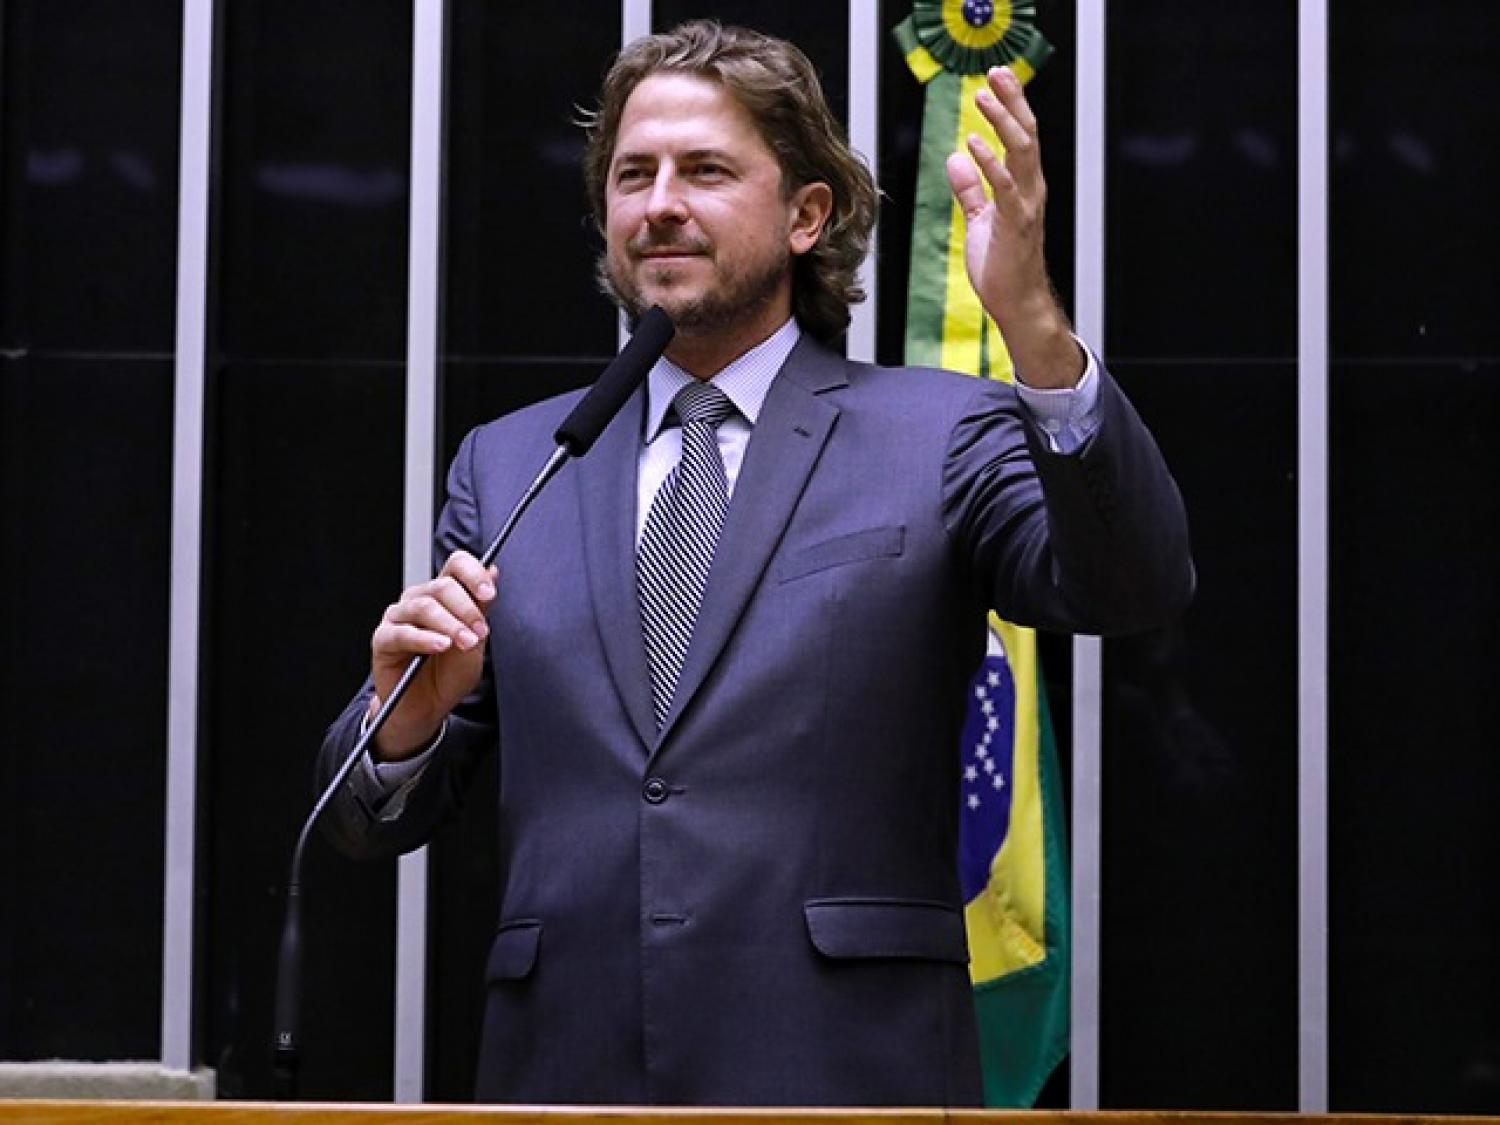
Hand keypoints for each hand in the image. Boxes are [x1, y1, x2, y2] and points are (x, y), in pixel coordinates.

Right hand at [368, 549, 496, 759]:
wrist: (429, 707)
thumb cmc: (449, 673)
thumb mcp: (475, 640)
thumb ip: (481, 608)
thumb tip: (493, 571)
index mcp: (443, 594)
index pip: (456, 565)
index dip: (473, 573)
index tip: (490, 592)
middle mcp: (418, 599)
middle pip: (442, 586)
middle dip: (466, 609)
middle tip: (480, 631)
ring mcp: (398, 618)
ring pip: (424, 607)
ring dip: (450, 625)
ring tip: (465, 643)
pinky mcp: (383, 639)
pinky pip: (402, 633)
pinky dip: (425, 638)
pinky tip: (441, 646)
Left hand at [945, 66, 1081, 388]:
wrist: (1016, 303)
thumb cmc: (1003, 266)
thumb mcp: (981, 219)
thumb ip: (970, 189)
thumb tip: (955, 158)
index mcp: (1024, 187)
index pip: (1022, 136)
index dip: (1011, 106)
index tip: (996, 79)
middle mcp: (1031, 190)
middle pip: (1027, 134)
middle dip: (1012, 102)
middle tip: (995, 73)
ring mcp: (1026, 206)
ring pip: (1022, 152)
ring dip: (1003, 122)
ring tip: (983, 98)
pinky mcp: (1014, 224)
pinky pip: (1005, 187)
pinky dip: (990, 163)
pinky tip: (974, 144)